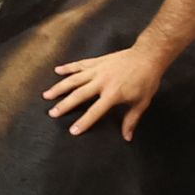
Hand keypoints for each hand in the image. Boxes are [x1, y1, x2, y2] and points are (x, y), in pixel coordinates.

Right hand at [43, 45, 166, 138]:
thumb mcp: (141, 103)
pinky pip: (80, 65)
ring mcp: (98, 70)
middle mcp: (102, 81)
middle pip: (79, 95)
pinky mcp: (97, 61)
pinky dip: (68, 67)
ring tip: (46, 95)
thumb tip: (126, 137)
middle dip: (64, 105)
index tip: (73, 131)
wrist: (147, 56)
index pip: (95, 111)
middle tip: (52, 113)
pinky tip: (57, 70)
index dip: (84, 122)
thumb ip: (131, 120)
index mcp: (113, 94)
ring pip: (74, 79)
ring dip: (59, 87)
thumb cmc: (146, 81)